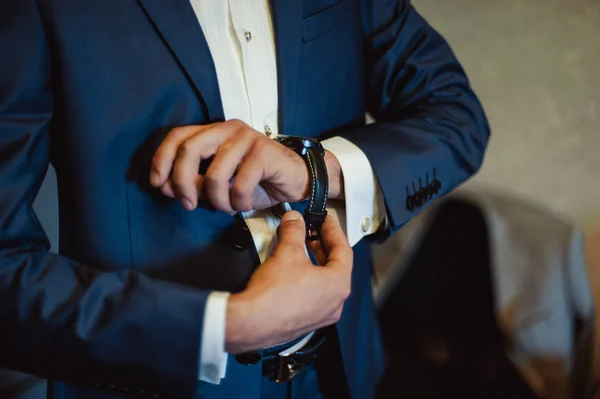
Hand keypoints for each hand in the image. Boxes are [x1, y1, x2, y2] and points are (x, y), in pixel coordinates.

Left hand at [150, 120, 344, 212]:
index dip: (162, 159)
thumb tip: (165, 187)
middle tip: (188, 205)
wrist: (296, 179)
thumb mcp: (220, 185)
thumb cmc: (257, 182)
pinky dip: (238, 203)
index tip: (157, 184)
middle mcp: (228, 129)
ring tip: (227, 208)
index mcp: (214, 131)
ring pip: (215, 173)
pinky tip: (244, 205)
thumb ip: (194, 182)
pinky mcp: (263, 152)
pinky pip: (239, 184)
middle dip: (182, 182)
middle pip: (189, 149)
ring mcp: (247, 138)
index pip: (178, 136)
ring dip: (217, 200)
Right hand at [225, 211, 351, 352]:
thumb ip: (294, 231)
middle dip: (322, 245)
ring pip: (324, 281)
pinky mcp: (306, 321)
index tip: (324, 220)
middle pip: (335, 266)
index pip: (343, 250)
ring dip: (314, 262)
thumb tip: (294, 221)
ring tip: (300, 248)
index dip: (332, 230)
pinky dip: (306, 279)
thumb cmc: (273, 296)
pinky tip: (292, 271)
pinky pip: (313, 295)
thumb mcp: (287, 252)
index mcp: (338, 285)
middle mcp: (335, 303)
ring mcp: (321, 315)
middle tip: (311, 231)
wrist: (253, 323)